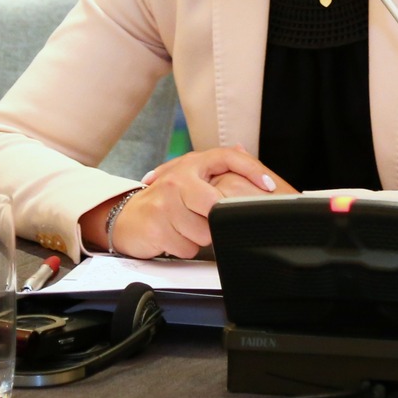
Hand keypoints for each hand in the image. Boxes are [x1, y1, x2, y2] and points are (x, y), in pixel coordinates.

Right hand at [94, 146, 288, 258]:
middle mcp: (177, 179)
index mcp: (191, 164)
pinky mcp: (156, 226)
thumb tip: (243, 150)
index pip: (227, 157)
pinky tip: (175, 237)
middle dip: (217, 220)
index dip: (252, 170)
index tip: (269, 186)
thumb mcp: (190, 179)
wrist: (127, 218)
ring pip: (204, 231)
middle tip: (208, 220)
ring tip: (187, 228)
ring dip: (200, 237)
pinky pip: (187, 247)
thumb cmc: (165, 200)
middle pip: (216, 205)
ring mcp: (164, 202)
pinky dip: (185, 248)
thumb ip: (216, 169)